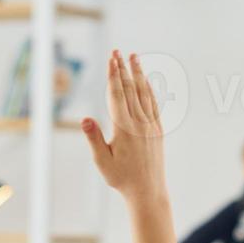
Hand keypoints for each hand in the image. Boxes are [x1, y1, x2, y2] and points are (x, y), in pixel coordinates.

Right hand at [82, 50, 166, 201]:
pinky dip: (148, 89)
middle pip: (130, 89)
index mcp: (124, 128)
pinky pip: (153, 104)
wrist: (147, 191)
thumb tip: (85, 120)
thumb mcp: (102, 161)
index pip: (117, 95)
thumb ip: (94, 139)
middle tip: (118, 51)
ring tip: (134, 57)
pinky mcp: (158, 130)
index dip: (113, 75)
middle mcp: (139, 123)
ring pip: (143, 93)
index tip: (111, 59)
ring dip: (138, 74)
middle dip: (123, 69)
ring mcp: (151, 125)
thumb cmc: (121, 178)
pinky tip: (145, 81)